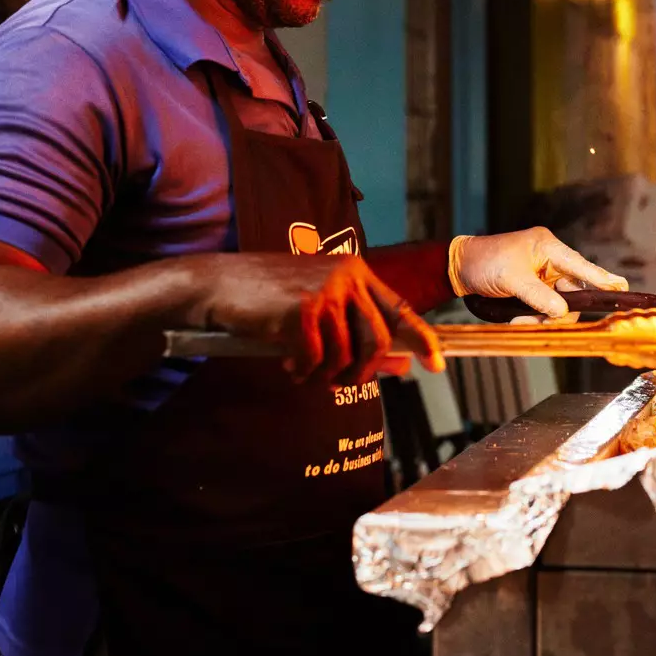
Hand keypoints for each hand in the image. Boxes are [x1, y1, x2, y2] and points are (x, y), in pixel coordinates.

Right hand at [185, 253, 443, 385]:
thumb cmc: (268, 297)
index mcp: (355, 271)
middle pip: (377, 340)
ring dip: (326, 375)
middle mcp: (346, 277)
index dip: (423, 338)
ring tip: (304, 370)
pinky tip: (288, 364)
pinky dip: (304, 370)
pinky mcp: (301, 310)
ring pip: (346, 355)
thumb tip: (400, 364)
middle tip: (340, 383)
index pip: (400, 308)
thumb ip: (358, 330)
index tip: (437, 365)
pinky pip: (316, 359)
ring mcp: (325, 292)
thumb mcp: (320, 308)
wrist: (218, 284)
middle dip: (361, 372)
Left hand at [449, 227, 627, 318]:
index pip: (582, 265)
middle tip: (540, 323)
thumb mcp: (511, 279)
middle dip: (559, 311)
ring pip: (559, 303)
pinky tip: (519, 319)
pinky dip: (535, 316)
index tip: (621, 289)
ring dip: (543, 317)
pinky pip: (545, 306)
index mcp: (548, 247)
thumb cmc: (485, 262)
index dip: (603, 279)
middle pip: (573, 291)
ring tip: (520, 320)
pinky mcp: (534, 287)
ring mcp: (542, 275)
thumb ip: (539, 297)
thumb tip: (563, 312)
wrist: (460, 267)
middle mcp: (550, 260)